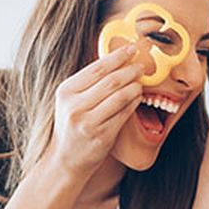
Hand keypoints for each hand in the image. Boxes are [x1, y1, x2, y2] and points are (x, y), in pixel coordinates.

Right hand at [46, 45, 143, 176]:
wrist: (65, 159)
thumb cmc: (72, 125)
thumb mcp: (71, 100)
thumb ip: (89, 82)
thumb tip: (117, 59)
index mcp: (65, 92)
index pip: (97, 68)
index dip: (118, 56)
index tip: (132, 49)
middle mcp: (75, 106)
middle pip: (111, 81)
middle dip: (130, 70)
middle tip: (142, 65)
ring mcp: (88, 123)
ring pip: (120, 96)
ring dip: (135, 86)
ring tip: (141, 81)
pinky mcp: (102, 136)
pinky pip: (124, 114)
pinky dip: (134, 103)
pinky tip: (138, 97)